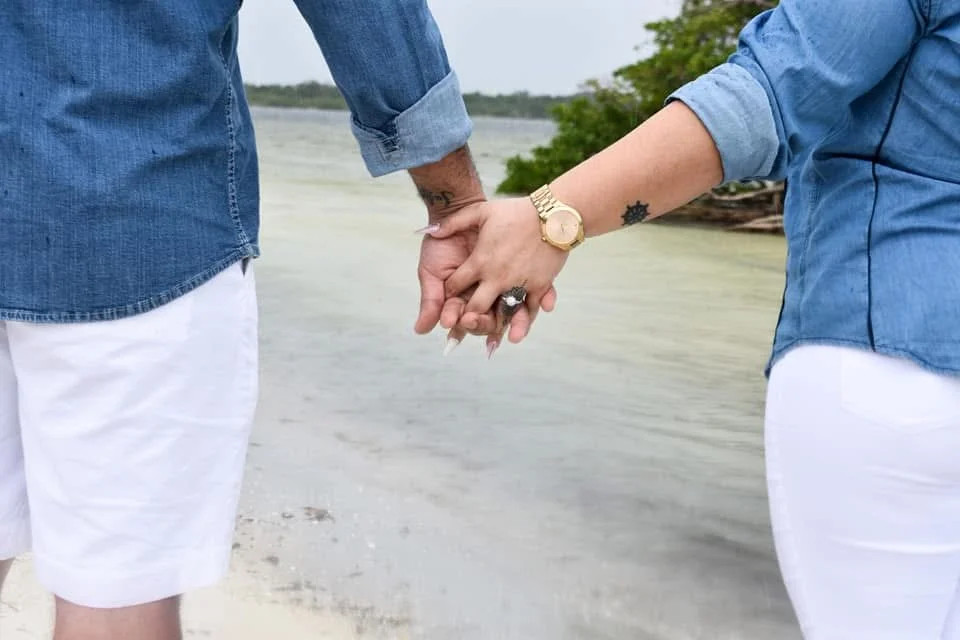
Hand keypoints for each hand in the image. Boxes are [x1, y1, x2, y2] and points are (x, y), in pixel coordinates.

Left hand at [427, 197, 566, 346]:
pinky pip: (530, 308)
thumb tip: (430, 230)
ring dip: (496, 328)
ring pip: (503, 313)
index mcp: (479, 261)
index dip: (450, 291)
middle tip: (464, 323)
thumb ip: (453, 222)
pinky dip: (525, 319)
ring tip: (493, 342)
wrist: (551, 213)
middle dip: (467, 317)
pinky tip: (518, 331)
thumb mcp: (480, 211)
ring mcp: (518, 283)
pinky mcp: (538, 285)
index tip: (449, 295)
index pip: (455, 284)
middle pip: (476, 306)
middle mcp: (496, 277)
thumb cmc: (515, 211)